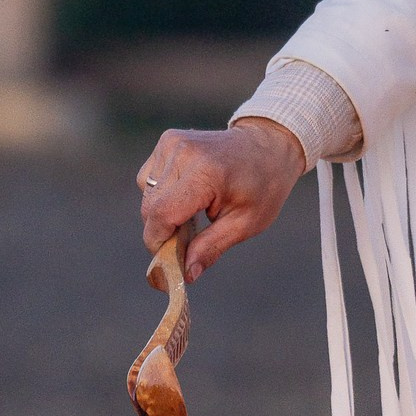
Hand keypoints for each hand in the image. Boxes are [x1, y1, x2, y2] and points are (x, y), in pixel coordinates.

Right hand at [134, 120, 303, 279]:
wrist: (269, 146)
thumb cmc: (263, 186)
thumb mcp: (245, 224)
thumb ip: (211, 248)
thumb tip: (186, 274)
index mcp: (205, 172)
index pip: (162, 214)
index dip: (159, 243)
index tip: (170, 262)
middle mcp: (182, 153)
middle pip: (150, 207)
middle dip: (162, 232)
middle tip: (186, 243)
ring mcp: (172, 143)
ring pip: (146, 193)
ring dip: (162, 212)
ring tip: (193, 213)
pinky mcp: (167, 140)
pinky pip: (149, 178)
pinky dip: (162, 194)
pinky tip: (186, 194)